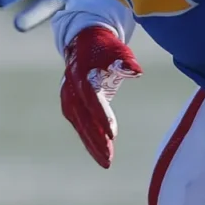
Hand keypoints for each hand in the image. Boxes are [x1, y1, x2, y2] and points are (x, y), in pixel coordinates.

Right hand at [59, 23, 142, 167]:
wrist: (83, 42)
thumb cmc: (105, 47)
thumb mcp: (117, 50)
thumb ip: (125, 62)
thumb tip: (136, 71)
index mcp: (81, 74)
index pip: (90, 98)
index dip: (101, 115)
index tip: (112, 133)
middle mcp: (71, 89)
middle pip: (82, 118)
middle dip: (95, 139)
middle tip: (108, 158)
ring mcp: (68, 98)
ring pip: (80, 125)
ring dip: (91, 144)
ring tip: (106, 162)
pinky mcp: (71, 105)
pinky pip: (80, 125)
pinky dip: (89, 139)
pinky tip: (100, 153)